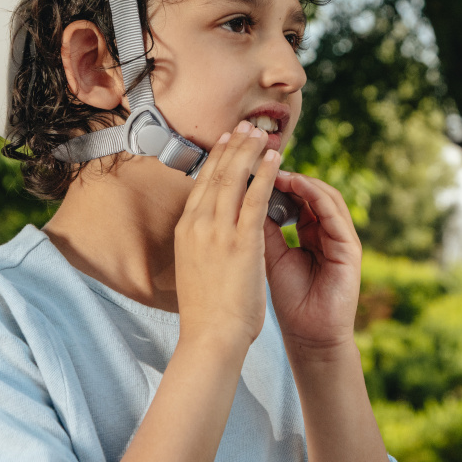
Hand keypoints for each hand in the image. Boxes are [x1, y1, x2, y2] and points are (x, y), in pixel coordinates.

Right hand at [174, 121, 281, 349]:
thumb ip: (201, 245)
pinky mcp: (241, 240)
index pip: (201, 185)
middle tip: (245, 126)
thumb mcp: (194, 268)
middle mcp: (198, 224)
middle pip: (216, 174)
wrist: (210, 336)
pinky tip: (276, 159)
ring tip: (262, 133)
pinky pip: (256, 197)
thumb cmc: (206, 311)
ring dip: (250, 152)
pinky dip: (266, 174)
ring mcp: (218, 231)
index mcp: (186, 231)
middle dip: (232, 147)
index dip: (215, 160)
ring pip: (235, 179)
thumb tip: (207, 234)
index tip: (225, 141)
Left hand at [262, 172, 362, 356]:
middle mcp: (327, 232)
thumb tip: (240, 195)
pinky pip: (335, 214)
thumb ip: (261, 228)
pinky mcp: (350, 248)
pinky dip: (317, 196)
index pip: (295, 197)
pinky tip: (298, 185)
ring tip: (278, 169)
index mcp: (310, 233)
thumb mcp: (268, 256)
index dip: (274, 180)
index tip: (251, 167)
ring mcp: (341, 239)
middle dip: (288, 174)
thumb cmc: (289, 301)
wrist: (309, 337)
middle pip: (310, 192)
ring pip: (325, 197)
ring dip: (302, 180)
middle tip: (264, 159)